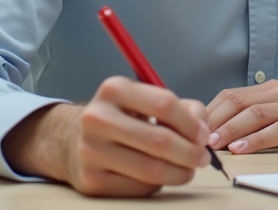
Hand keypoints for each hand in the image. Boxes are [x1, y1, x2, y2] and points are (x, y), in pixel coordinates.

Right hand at [1, 76, 211, 196]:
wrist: (73, 140)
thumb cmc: (121, 118)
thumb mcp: (145, 100)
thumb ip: (182, 108)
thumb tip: (204, 130)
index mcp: (113, 89)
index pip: (164, 104)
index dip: (191, 123)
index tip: (204, 135)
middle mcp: (97, 118)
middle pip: (159, 141)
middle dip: (190, 152)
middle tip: (203, 158)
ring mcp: (90, 151)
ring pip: (151, 170)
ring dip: (179, 173)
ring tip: (188, 169)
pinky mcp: (91, 180)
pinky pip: (138, 188)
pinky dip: (158, 184)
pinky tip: (160, 176)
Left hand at [206, 79, 277, 153]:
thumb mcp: (275, 111)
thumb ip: (251, 114)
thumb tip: (215, 127)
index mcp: (268, 88)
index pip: (231, 95)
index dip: (211, 110)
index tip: (194, 126)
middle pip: (238, 102)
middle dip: (216, 120)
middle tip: (199, 137)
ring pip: (254, 114)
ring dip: (230, 130)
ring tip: (215, 144)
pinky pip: (276, 130)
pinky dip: (256, 140)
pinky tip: (241, 148)